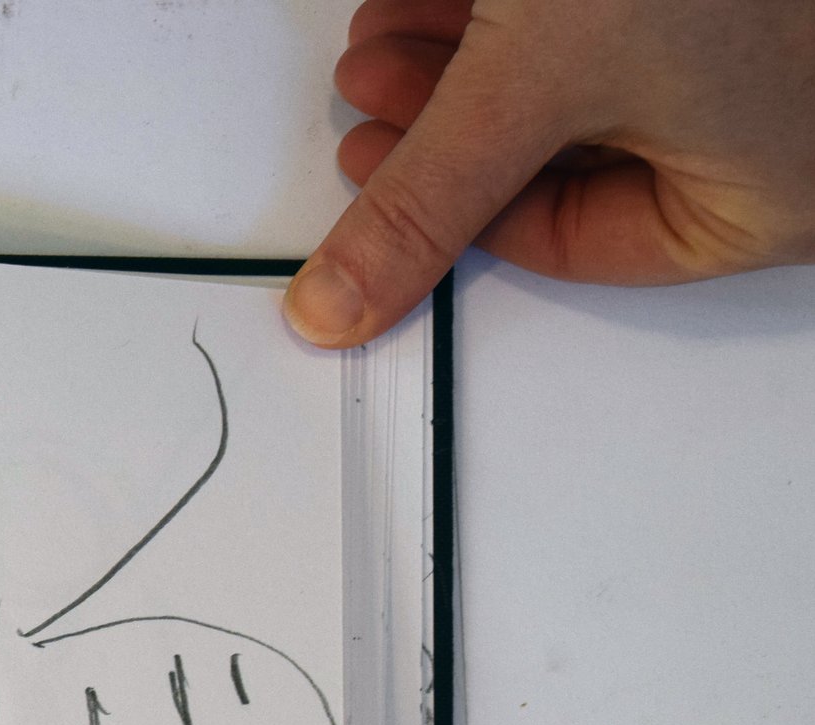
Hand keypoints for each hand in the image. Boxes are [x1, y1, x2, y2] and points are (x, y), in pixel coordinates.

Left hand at [287, 0, 814, 346]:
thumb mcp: (536, 84)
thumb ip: (429, 197)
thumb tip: (348, 300)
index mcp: (768, 201)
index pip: (578, 243)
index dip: (454, 210)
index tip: (371, 167)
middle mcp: (775, 130)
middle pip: (572, 156)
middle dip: (450, 117)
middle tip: (370, 81)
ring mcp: (760, 47)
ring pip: (586, 78)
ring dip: (469, 55)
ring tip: (388, 27)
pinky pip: (619, 18)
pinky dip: (529, 11)